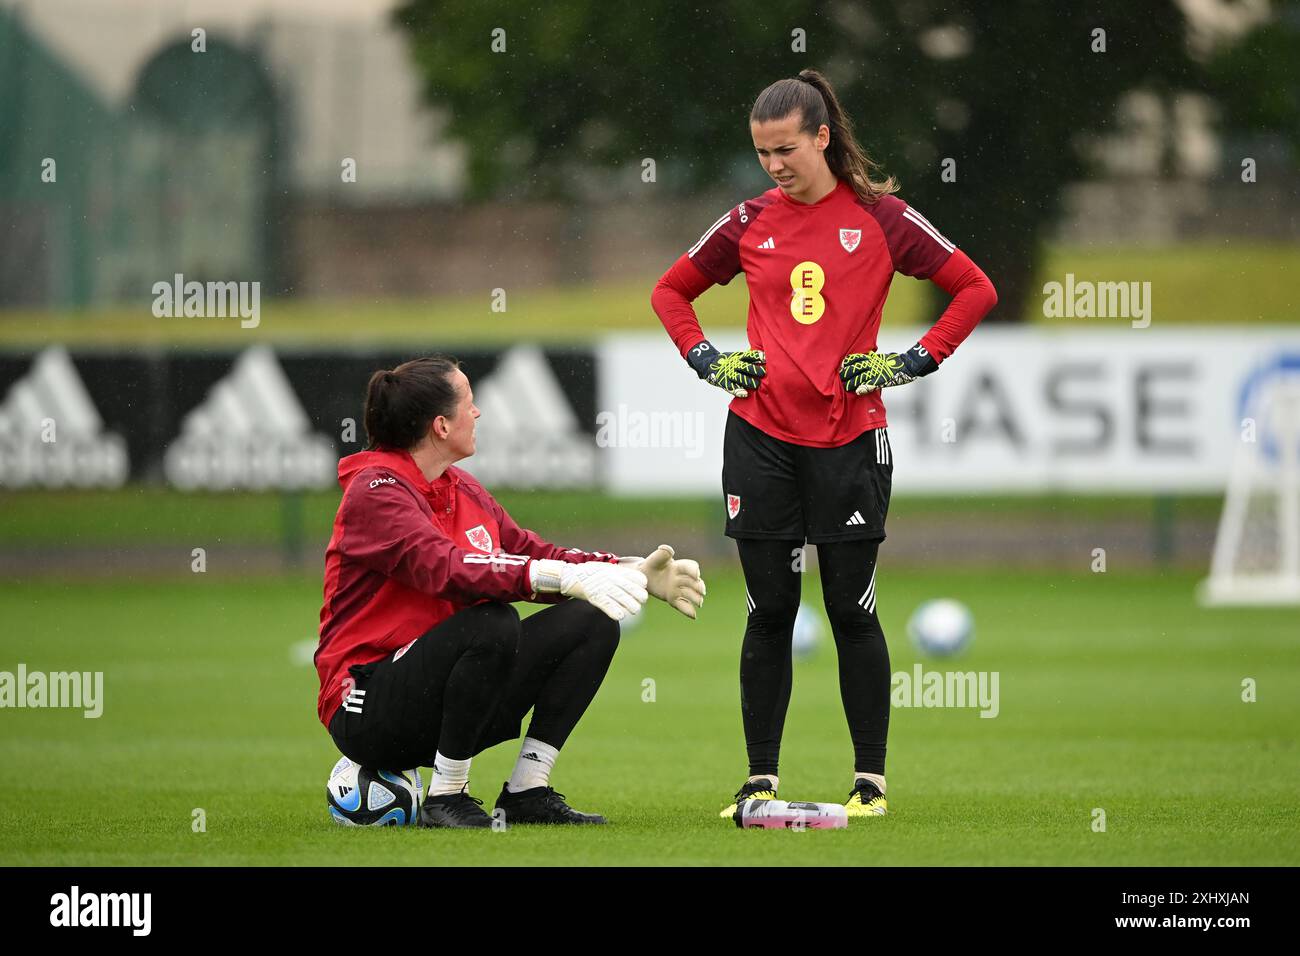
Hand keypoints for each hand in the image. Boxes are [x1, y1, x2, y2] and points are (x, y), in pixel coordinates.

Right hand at [530, 559, 647, 620]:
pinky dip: (617, 613)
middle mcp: (613, 578)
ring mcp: (604, 587)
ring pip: (625, 600)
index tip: (639, 590)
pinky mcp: (595, 597)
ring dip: (632, 608)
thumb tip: (637, 582)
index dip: (641, 587)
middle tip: (637, 604)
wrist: (569, 575)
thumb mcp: (607, 568)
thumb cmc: (590, 573)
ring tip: (632, 611)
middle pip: (636, 591)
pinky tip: (620, 616)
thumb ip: (621, 574)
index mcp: (617, 571)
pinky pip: (609, 607)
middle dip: (640, 600)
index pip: (639, 579)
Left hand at [619, 544, 705, 618]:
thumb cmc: (651, 564)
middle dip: (699, 586)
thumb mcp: (655, 558)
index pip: (690, 567)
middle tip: (702, 591)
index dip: (694, 570)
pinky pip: (682, 605)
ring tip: (699, 603)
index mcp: (678, 566)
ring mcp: (678, 589)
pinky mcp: (673, 598)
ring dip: (696, 598)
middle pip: (694, 583)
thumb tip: (668, 549)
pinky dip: (688, 610)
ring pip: (690, 594)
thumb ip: (662, 553)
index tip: (696, 575)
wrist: (644, 577)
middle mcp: (681, 578)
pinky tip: (694, 616)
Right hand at [686, 340, 765, 397]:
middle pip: (747, 367)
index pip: (750, 356)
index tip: (765, 359)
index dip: (758, 357)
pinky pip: (731, 387)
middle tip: (764, 374)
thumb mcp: (736, 356)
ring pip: (740, 377)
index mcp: (738, 357)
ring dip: (749, 382)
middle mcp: (734, 365)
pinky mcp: (724, 382)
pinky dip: (738, 390)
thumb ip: (748, 358)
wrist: (708, 363)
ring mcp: (729, 373)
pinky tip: (744, 394)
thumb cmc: (727, 362)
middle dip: (756, 371)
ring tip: (757, 385)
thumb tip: (764, 358)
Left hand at [840, 343, 937, 394]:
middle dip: (845, 374)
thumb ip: (870, 359)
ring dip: (850, 383)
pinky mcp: (880, 381)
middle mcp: (871, 364)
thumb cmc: (893, 362)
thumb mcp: (880, 357)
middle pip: (853, 369)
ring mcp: (875, 372)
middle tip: (842, 378)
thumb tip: (864, 358)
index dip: (846, 363)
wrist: (907, 365)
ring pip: (858, 378)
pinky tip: (857, 391)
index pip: (853, 359)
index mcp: (870, 358)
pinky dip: (862, 388)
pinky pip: (868, 385)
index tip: (842, 367)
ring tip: (846, 387)